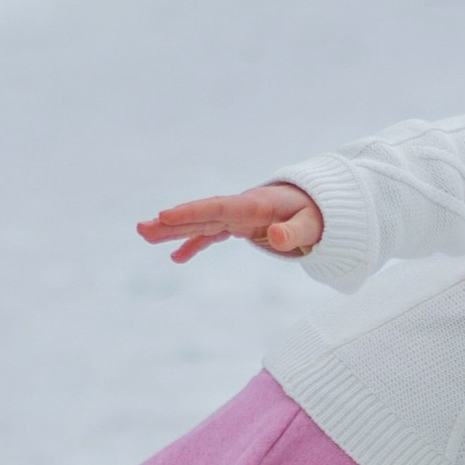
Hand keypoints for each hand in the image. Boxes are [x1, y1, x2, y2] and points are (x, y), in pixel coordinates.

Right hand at [136, 185, 324, 264]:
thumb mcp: (312, 226)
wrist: (322, 207)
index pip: (217, 208)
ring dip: (174, 229)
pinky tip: (175, 258)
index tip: (165, 216)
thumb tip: (274, 237)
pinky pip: (212, 233)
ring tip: (145, 235)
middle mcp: (241, 209)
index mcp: (255, 206)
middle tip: (142, 228)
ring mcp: (238, 216)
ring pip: (201, 223)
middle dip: (172, 222)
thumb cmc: (319, 216)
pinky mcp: (239, 225)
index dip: (191, 212)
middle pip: (201, 215)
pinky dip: (194, 244)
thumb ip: (294, 233)